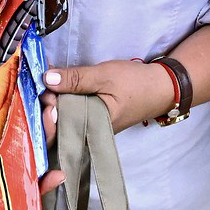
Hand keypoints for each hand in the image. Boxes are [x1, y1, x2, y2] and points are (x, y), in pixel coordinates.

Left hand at [43, 59, 179, 130]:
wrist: (162, 88)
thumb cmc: (136, 84)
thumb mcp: (105, 76)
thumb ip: (76, 78)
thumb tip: (47, 79)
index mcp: (92, 129)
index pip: (59, 132)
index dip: (47, 115)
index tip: (46, 94)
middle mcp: (89, 133)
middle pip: (57, 129)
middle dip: (47, 108)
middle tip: (48, 86)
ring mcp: (90, 127)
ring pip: (63, 120)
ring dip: (54, 102)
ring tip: (52, 84)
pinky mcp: (92, 119)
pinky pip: (72, 113)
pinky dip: (64, 101)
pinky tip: (58, 87)